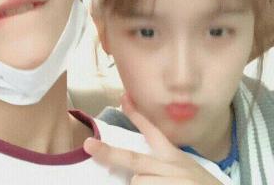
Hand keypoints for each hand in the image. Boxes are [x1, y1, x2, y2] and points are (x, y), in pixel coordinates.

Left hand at [84, 94, 225, 183]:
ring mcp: (169, 180)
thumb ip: (164, 163)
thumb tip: (137, 170)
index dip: (137, 115)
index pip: (153, 131)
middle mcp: (170, 166)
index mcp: (173, 156)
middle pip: (134, 159)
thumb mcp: (186, 168)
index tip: (123, 98)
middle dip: (108, 153)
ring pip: (137, 181)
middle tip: (88, 145)